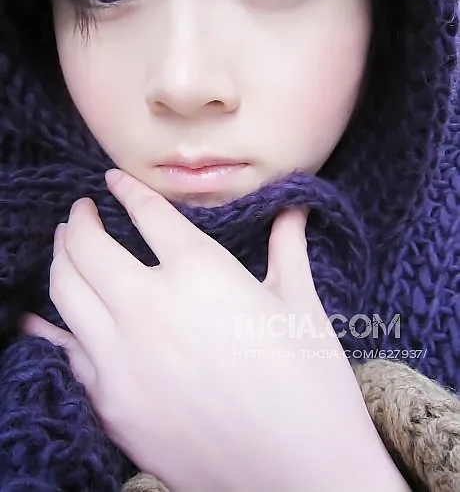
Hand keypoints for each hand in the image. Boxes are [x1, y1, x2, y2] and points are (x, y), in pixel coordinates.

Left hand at [23, 169, 408, 491]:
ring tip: (65, 247)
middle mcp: (150, 305)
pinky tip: (41, 316)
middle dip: (79, 219)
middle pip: (88, 245)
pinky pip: (64, 351)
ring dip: (60, 258)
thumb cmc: (310, 383)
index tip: (112, 181)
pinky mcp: (110, 402)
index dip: (126, 189)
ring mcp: (122, 357)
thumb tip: (293, 208)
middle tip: (81, 212)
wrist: (300, 473)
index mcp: (201, 272)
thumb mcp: (300, 304)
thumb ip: (287, 247)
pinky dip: (49, 325)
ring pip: (65, 290)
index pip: (147, 212)